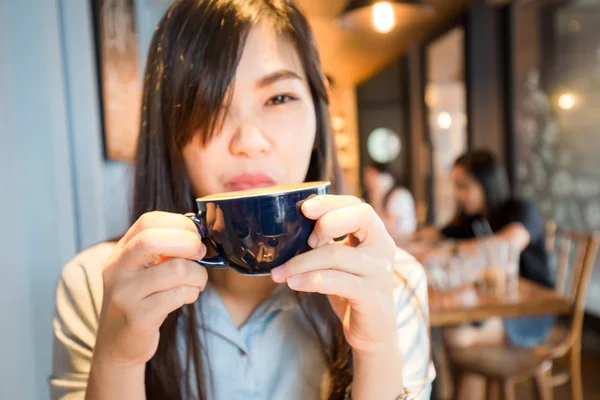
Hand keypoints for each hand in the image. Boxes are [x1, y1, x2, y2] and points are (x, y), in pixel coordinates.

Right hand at [94, 212, 207, 368]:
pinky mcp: (139, 317)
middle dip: (189, 243)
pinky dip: (192, 293)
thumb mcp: (142, 269)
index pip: (148, 222)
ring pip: (176, 269)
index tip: (196, 234)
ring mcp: (126, 294)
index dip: (179, 222)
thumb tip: (198, 232)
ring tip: (196, 282)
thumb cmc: (141, 300)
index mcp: (120, 252)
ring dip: (198, 274)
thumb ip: (163, 249)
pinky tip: (187, 297)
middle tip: (201, 253)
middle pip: (154, 240)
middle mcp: (117, 270)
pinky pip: (178, 295)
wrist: (117, 345)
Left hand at [271, 195, 403, 354]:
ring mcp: (380, 272)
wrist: (373, 333)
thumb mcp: (341, 261)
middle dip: (326, 223)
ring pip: (336, 254)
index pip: (357, 206)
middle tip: (304, 240)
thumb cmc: (351, 290)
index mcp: (376, 235)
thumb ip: (326, 242)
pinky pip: (336, 281)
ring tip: (280, 272)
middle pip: (360, 217)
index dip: (331, 202)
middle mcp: (384, 248)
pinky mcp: (372, 296)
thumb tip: (285, 230)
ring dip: (301, 262)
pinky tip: (293, 283)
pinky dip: (309, 280)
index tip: (304, 208)